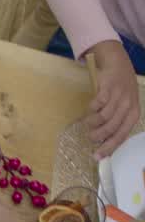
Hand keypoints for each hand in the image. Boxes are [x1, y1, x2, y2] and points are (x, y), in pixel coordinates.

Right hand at [86, 40, 141, 158]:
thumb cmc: (121, 89)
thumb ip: (117, 122)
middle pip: (112, 128)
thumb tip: (103, 142)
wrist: (118, 64)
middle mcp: (128, 106)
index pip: (122, 135)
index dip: (109, 147)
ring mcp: (119, 96)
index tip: (97, 156)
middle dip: (98, 136)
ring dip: (92, 123)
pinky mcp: (108, 88)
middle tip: (90, 136)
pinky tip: (90, 109)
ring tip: (88, 123)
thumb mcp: (124, 106)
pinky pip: (98, 104)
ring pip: (104, 117)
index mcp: (134, 113)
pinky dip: (91, 109)